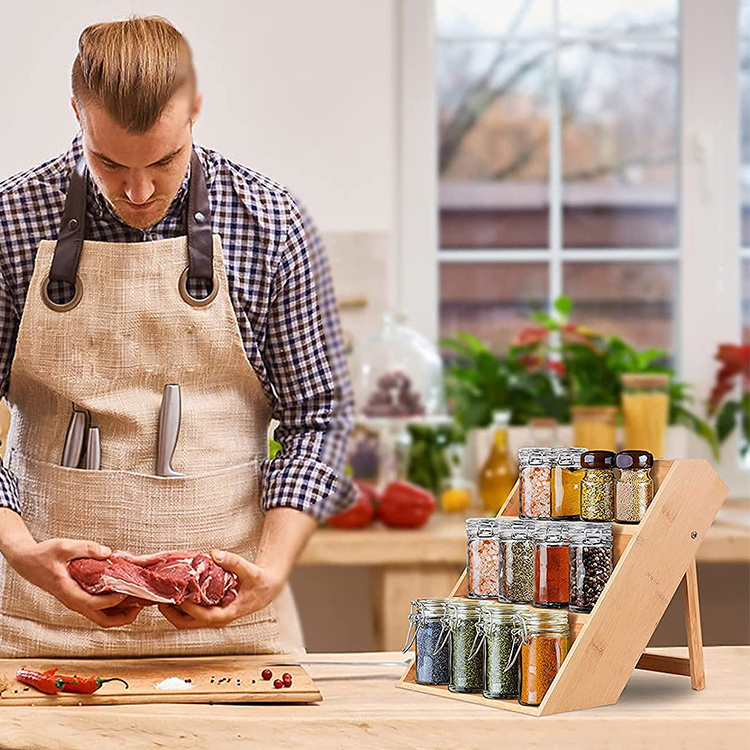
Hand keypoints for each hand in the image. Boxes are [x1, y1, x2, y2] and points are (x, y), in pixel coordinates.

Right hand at [6, 538, 144, 627]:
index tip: (127, 589)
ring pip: (102, 617)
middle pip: (102, 620)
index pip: (94, 604)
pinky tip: (125, 592)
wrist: (27, 561)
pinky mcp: (80, 598)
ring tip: (138, 599)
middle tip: (140, 604)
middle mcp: (74, 601)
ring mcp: (77, 602)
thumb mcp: (64, 546)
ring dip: (121, 612)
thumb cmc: (43, 555)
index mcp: (68, 592)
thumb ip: (87, 548)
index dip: (113, 600)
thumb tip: (108, 553)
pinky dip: (114, 606)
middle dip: (123, 616)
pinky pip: (99, 609)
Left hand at [157, 550, 284, 629]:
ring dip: (173, 612)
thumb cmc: (259, 582)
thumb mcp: (249, 570)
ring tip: (163, 596)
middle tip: (160, 598)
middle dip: (171, 614)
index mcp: (229, 613)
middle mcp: (219, 619)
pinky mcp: (210, 613)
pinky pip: (191, 616)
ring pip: (187, 622)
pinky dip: (180, 608)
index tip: (178, 596)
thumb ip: (232, 562)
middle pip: (188, 624)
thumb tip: (213, 554)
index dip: (189, 608)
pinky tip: (175, 595)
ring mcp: (213, 618)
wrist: (266, 589)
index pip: (204, 616)